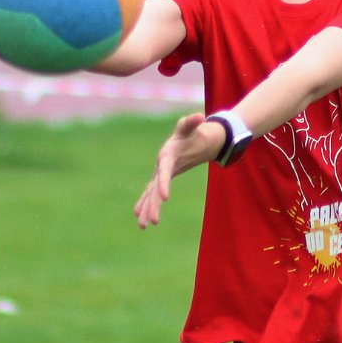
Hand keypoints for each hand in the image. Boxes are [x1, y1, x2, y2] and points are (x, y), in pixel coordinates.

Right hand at [135, 113, 225, 228]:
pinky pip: (151, 193)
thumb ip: (193, 122)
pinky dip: (146, 204)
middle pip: (155, 188)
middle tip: (152, 221)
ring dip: (147, 209)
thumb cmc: (190, 133)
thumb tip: (201, 116)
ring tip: (143, 226)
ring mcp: (159, 174)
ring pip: (151, 194)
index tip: (165, 197)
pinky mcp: (160, 179)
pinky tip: (140, 218)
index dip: (164, 184)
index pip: (164, 172)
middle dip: (153, 205)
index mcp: (167, 155)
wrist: (186, 139)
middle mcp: (160, 166)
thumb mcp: (192, 128)